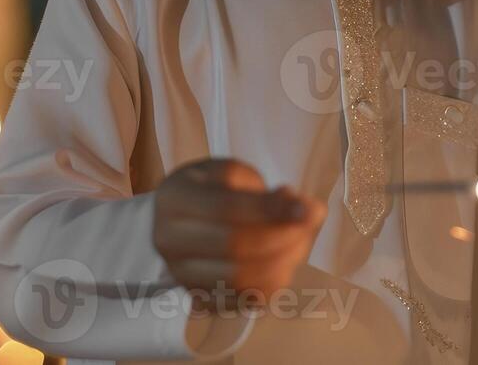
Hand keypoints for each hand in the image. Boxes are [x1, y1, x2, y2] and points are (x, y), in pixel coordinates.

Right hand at [152, 158, 325, 306]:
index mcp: (175, 198)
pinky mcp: (196, 298)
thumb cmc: (212, 190)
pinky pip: (240, 302)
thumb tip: (302, 210)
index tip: (308, 210)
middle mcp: (168, 240)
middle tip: (307, 227)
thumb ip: (265, 192)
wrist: (182, 218)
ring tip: (299, 245)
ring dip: (281, 264)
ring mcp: (180, 274)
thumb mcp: (234, 174)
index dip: (272, 210)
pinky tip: (285, 266)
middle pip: (234, 247)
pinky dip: (270, 287)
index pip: (227, 208)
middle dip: (282, 238)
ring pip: (237, 279)